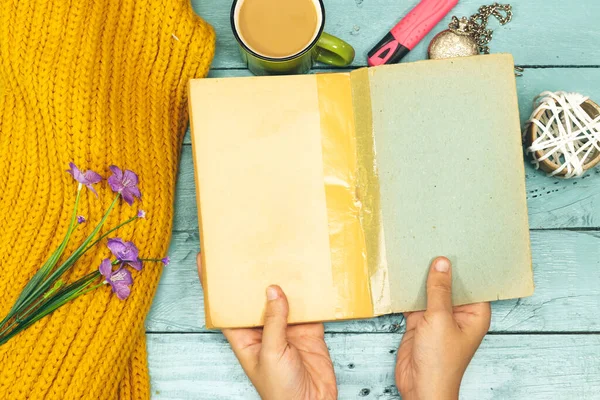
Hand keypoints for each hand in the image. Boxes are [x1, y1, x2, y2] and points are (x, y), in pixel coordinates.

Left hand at [196, 254, 337, 399]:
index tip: (204, 259)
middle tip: (250, 249)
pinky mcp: (307, 330)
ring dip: (283, 281)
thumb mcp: (270, 354)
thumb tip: (273, 290)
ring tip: (281, 255)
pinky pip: (307, 307)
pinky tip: (310, 277)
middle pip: (254, 298)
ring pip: (282, 298)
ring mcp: (285, 328)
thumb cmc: (280, 391)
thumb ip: (272, 322)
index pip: (223, 307)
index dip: (212, 285)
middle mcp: (262, 329)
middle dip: (252, 276)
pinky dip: (310, 294)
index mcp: (244, 337)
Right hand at [395, 257, 490, 399]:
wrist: (419, 386)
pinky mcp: (420, 323)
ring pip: (430, 292)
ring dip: (421, 280)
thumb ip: (439, 290)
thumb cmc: (440, 362)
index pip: (472, 283)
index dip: (464, 265)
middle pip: (449, 285)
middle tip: (430, 243)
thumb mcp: (440, 319)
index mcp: (474, 314)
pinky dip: (407, 293)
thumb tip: (442, 263)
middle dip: (439, 269)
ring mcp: (438, 319)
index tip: (455, 243)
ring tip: (413, 254)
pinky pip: (414, 302)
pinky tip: (400, 277)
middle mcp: (457, 314)